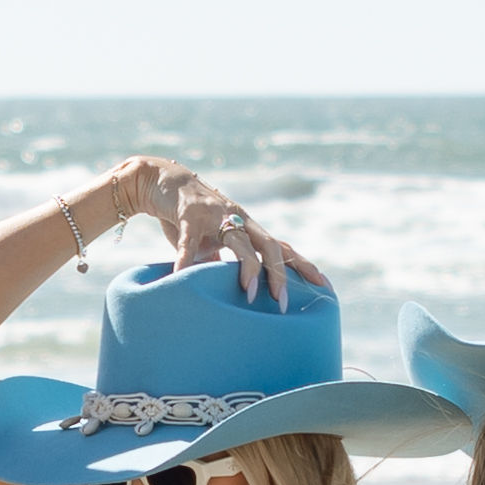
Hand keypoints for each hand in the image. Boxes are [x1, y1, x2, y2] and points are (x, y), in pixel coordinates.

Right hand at [125, 159, 323, 307]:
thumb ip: (224, 264)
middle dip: (279, 274)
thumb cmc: (191, 217)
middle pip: (269, 245)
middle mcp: (239, 218)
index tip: (323, 285)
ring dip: (248, 267)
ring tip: (250, 294)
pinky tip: (181, 277)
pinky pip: (189, 242)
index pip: (283, 247)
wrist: (162, 181)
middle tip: (281, 303)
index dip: (303, 265)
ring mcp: (215, 215)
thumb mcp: (213, 243)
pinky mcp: (188, 215)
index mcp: (249, 227)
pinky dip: (186, 261)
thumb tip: (232, 295)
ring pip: (239, 241)